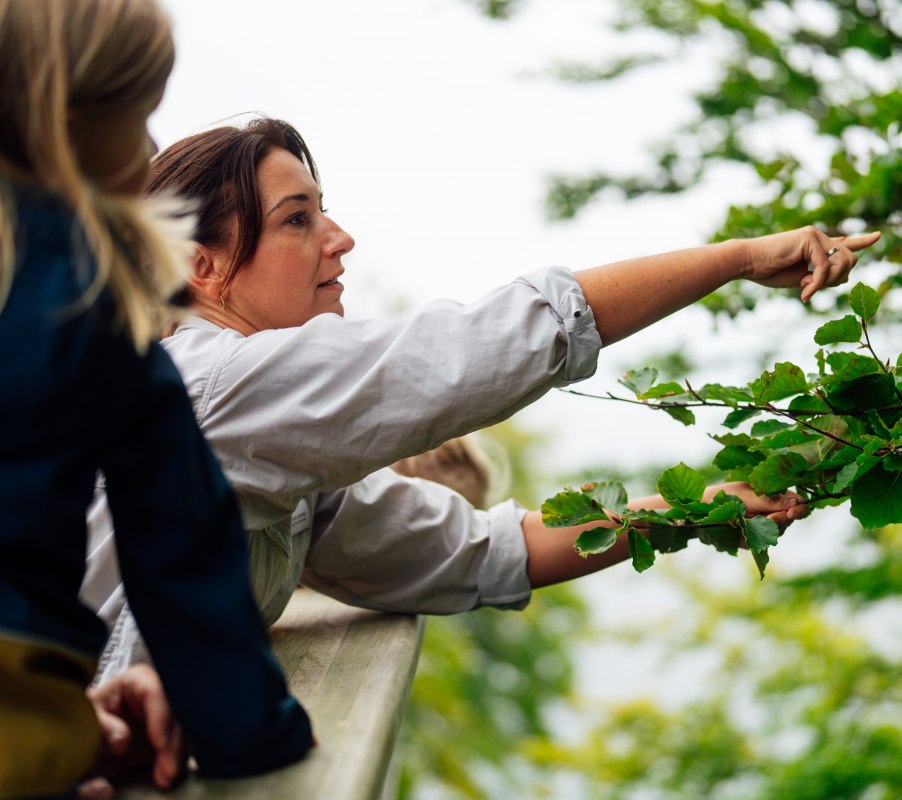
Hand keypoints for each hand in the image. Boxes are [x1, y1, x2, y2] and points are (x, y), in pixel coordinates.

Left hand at [77, 664, 186, 799]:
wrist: (83, 740)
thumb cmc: (84, 722)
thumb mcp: (85, 722)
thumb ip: (100, 727)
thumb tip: (122, 740)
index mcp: (136, 681)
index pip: (156, 692)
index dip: (162, 717)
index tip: (160, 744)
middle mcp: (157, 696)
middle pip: (176, 712)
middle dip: (174, 743)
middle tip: (168, 771)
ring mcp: (164, 717)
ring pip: (181, 731)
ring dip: (176, 755)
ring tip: (165, 779)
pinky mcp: (167, 737)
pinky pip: (178, 747)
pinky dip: (174, 762)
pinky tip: (167, 776)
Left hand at [707, 482, 806, 530]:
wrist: (704, 508)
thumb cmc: (728, 496)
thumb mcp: (748, 495)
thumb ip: (770, 500)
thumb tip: (796, 502)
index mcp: (776, 497)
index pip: (798, 504)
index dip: (800, 509)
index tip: (791, 513)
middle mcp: (775, 512)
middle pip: (789, 520)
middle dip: (780, 519)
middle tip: (769, 517)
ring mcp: (766, 527)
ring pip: (777, 532)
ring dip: (767, 528)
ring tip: (751, 520)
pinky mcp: (756, 539)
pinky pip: (761, 542)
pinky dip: (754, 536)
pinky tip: (744, 528)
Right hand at [742, 227, 880, 301]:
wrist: (747, 263)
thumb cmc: (767, 271)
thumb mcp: (800, 279)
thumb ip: (821, 277)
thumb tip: (845, 277)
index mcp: (815, 246)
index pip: (843, 244)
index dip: (862, 241)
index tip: (878, 236)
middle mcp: (818, 237)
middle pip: (849, 259)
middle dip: (838, 279)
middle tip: (812, 288)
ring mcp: (815, 235)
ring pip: (842, 263)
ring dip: (828, 282)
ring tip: (807, 289)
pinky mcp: (809, 238)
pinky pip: (825, 267)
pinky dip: (817, 283)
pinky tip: (804, 292)